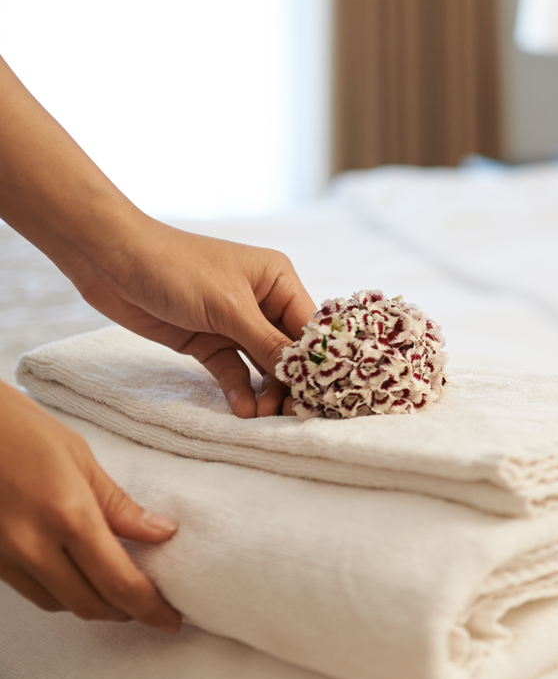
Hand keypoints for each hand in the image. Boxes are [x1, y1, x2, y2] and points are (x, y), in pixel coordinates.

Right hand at [0, 381, 181, 630]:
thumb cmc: (28, 432)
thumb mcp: (83, 461)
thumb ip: (121, 506)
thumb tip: (163, 534)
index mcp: (68, 516)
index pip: (118, 581)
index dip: (149, 608)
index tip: (172, 619)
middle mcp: (35, 545)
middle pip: (91, 604)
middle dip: (127, 613)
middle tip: (154, 608)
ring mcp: (7, 558)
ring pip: (61, 604)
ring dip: (97, 606)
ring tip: (124, 594)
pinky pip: (35, 593)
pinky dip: (65, 594)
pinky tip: (84, 579)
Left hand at [74, 222, 315, 417]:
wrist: (112, 263)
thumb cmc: (177, 269)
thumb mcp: (228, 307)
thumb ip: (267, 343)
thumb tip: (305, 371)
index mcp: (277, 280)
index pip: (309, 326)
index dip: (318, 360)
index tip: (323, 393)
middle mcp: (262, 302)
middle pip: (288, 350)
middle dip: (291, 381)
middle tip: (290, 413)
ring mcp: (235, 324)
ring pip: (262, 365)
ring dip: (266, 391)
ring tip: (264, 415)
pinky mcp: (208, 342)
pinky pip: (233, 371)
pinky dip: (239, 390)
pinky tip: (243, 410)